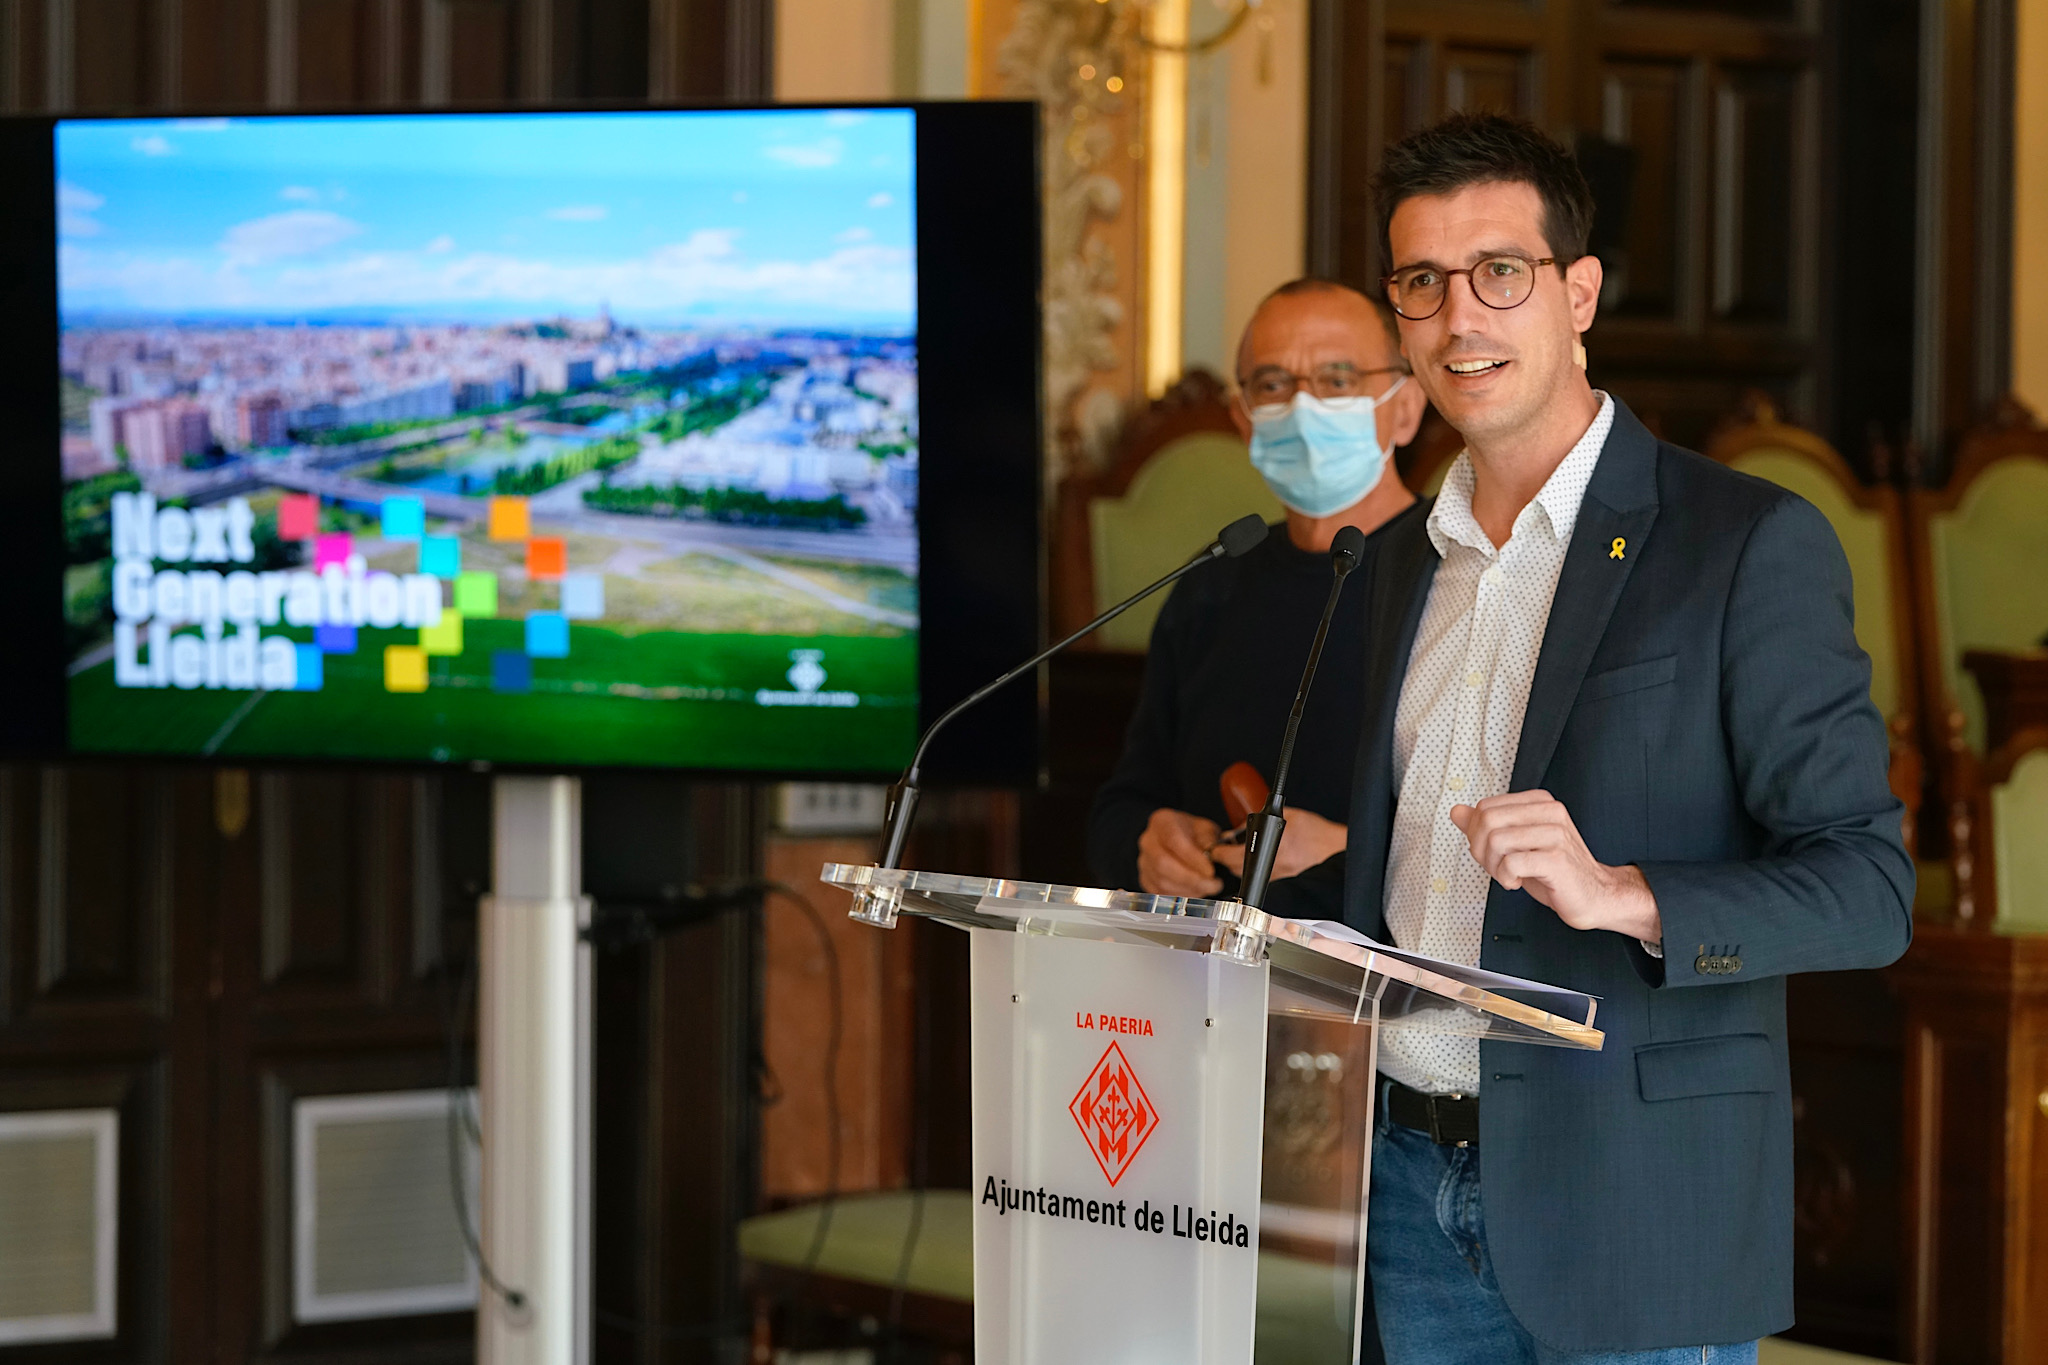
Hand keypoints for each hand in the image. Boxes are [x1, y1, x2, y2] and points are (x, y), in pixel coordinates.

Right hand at [1137, 808, 1223, 897]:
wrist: (1182, 840)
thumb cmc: (1194, 834)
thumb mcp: (1207, 830)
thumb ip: (1209, 842)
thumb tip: (1213, 857)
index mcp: (1162, 821)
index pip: (1173, 840)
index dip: (1192, 858)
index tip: (1210, 871)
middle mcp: (1148, 840)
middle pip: (1163, 863)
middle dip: (1191, 879)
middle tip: (1212, 885)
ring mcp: (1144, 861)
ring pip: (1161, 881)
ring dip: (1188, 890)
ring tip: (1207, 888)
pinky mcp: (1145, 879)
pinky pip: (1159, 893)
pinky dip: (1180, 896)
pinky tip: (1195, 892)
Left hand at [1211, 807, 1347, 880]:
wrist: (1338, 853)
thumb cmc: (1318, 834)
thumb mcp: (1289, 816)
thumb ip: (1263, 821)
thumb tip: (1240, 828)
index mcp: (1271, 848)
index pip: (1230, 855)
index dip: (1218, 851)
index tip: (1215, 847)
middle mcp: (1272, 866)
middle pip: (1234, 868)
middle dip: (1228, 858)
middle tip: (1228, 848)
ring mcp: (1276, 878)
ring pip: (1246, 876)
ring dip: (1242, 865)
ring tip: (1244, 853)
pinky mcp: (1283, 886)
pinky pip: (1262, 879)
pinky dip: (1258, 871)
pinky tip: (1264, 861)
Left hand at [1449, 790, 1660, 941]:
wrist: (1594, 896)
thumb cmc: (1554, 872)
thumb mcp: (1515, 845)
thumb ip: (1486, 827)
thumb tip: (1457, 811)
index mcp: (1539, 802)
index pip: (1485, 807)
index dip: (1476, 834)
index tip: (1490, 853)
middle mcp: (1550, 812)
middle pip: (1487, 820)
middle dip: (1480, 849)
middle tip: (1495, 867)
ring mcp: (1556, 834)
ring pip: (1496, 840)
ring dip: (1493, 866)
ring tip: (1507, 875)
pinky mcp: (1557, 858)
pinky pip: (1511, 863)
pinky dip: (1506, 878)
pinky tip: (1518, 882)